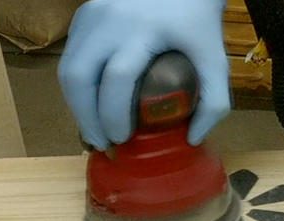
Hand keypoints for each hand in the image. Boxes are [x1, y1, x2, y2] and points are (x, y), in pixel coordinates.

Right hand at [58, 0, 229, 149]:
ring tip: (95, 129)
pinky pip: (70, 56)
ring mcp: (92, 14)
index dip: (114, 115)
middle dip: (86, 117)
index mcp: (144, 30)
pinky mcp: (84, 14)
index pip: (117, 79)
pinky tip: (93, 103)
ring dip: (77, 105)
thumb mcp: (216, 60)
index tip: (122, 140)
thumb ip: (214, 102)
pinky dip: (77, 85)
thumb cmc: (200, 23)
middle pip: (78, 76)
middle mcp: (110, 20)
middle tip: (102, 143)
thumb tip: (192, 138)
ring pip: (68, 67)